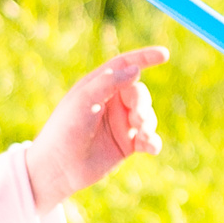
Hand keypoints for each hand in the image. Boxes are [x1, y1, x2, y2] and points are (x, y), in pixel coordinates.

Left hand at [25, 46, 168, 203]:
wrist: (59, 168)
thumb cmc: (66, 129)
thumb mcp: (85, 100)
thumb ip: (110, 82)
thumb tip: (136, 70)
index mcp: (99, 86)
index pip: (125, 65)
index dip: (144, 58)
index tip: (164, 54)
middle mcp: (111, 103)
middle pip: (139, 93)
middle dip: (142, 103)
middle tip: (137, 117)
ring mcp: (120, 124)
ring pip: (148, 116)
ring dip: (149, 123)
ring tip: (141, 134)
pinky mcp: (127, 145)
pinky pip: (149, 139)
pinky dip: (153, 141)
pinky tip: (151, 147)